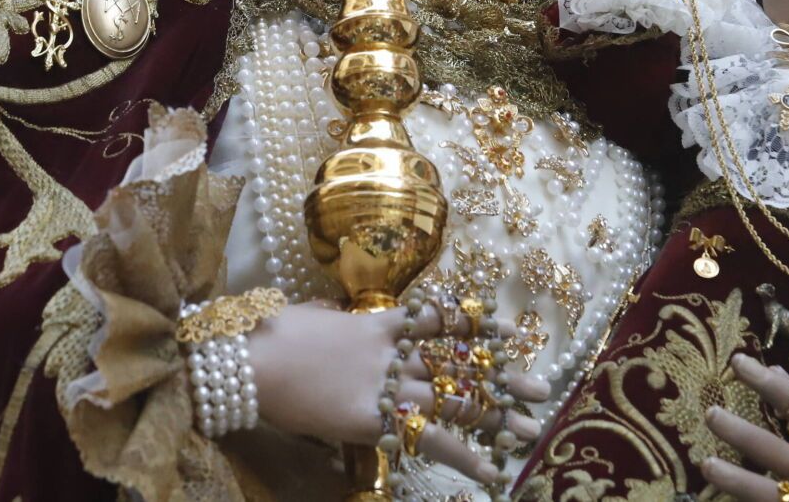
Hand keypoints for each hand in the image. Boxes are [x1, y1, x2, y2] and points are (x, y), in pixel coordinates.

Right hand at [248, 300, 550, 485]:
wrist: (248, 358)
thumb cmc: (270, 335)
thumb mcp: (309, 316)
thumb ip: (332, 318)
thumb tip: (332, 314)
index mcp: (376, 324)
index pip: (439, 319)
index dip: (477, 324)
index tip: (511, 330)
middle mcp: (392, 352)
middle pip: (459, 362)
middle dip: (502, 378)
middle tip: (541, 388)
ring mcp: (386, 384)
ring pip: (455, 398)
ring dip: (496, 417)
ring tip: (531, 431)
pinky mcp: (375, 419)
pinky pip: (429, 438)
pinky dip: (463, 456)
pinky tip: (491, 473)